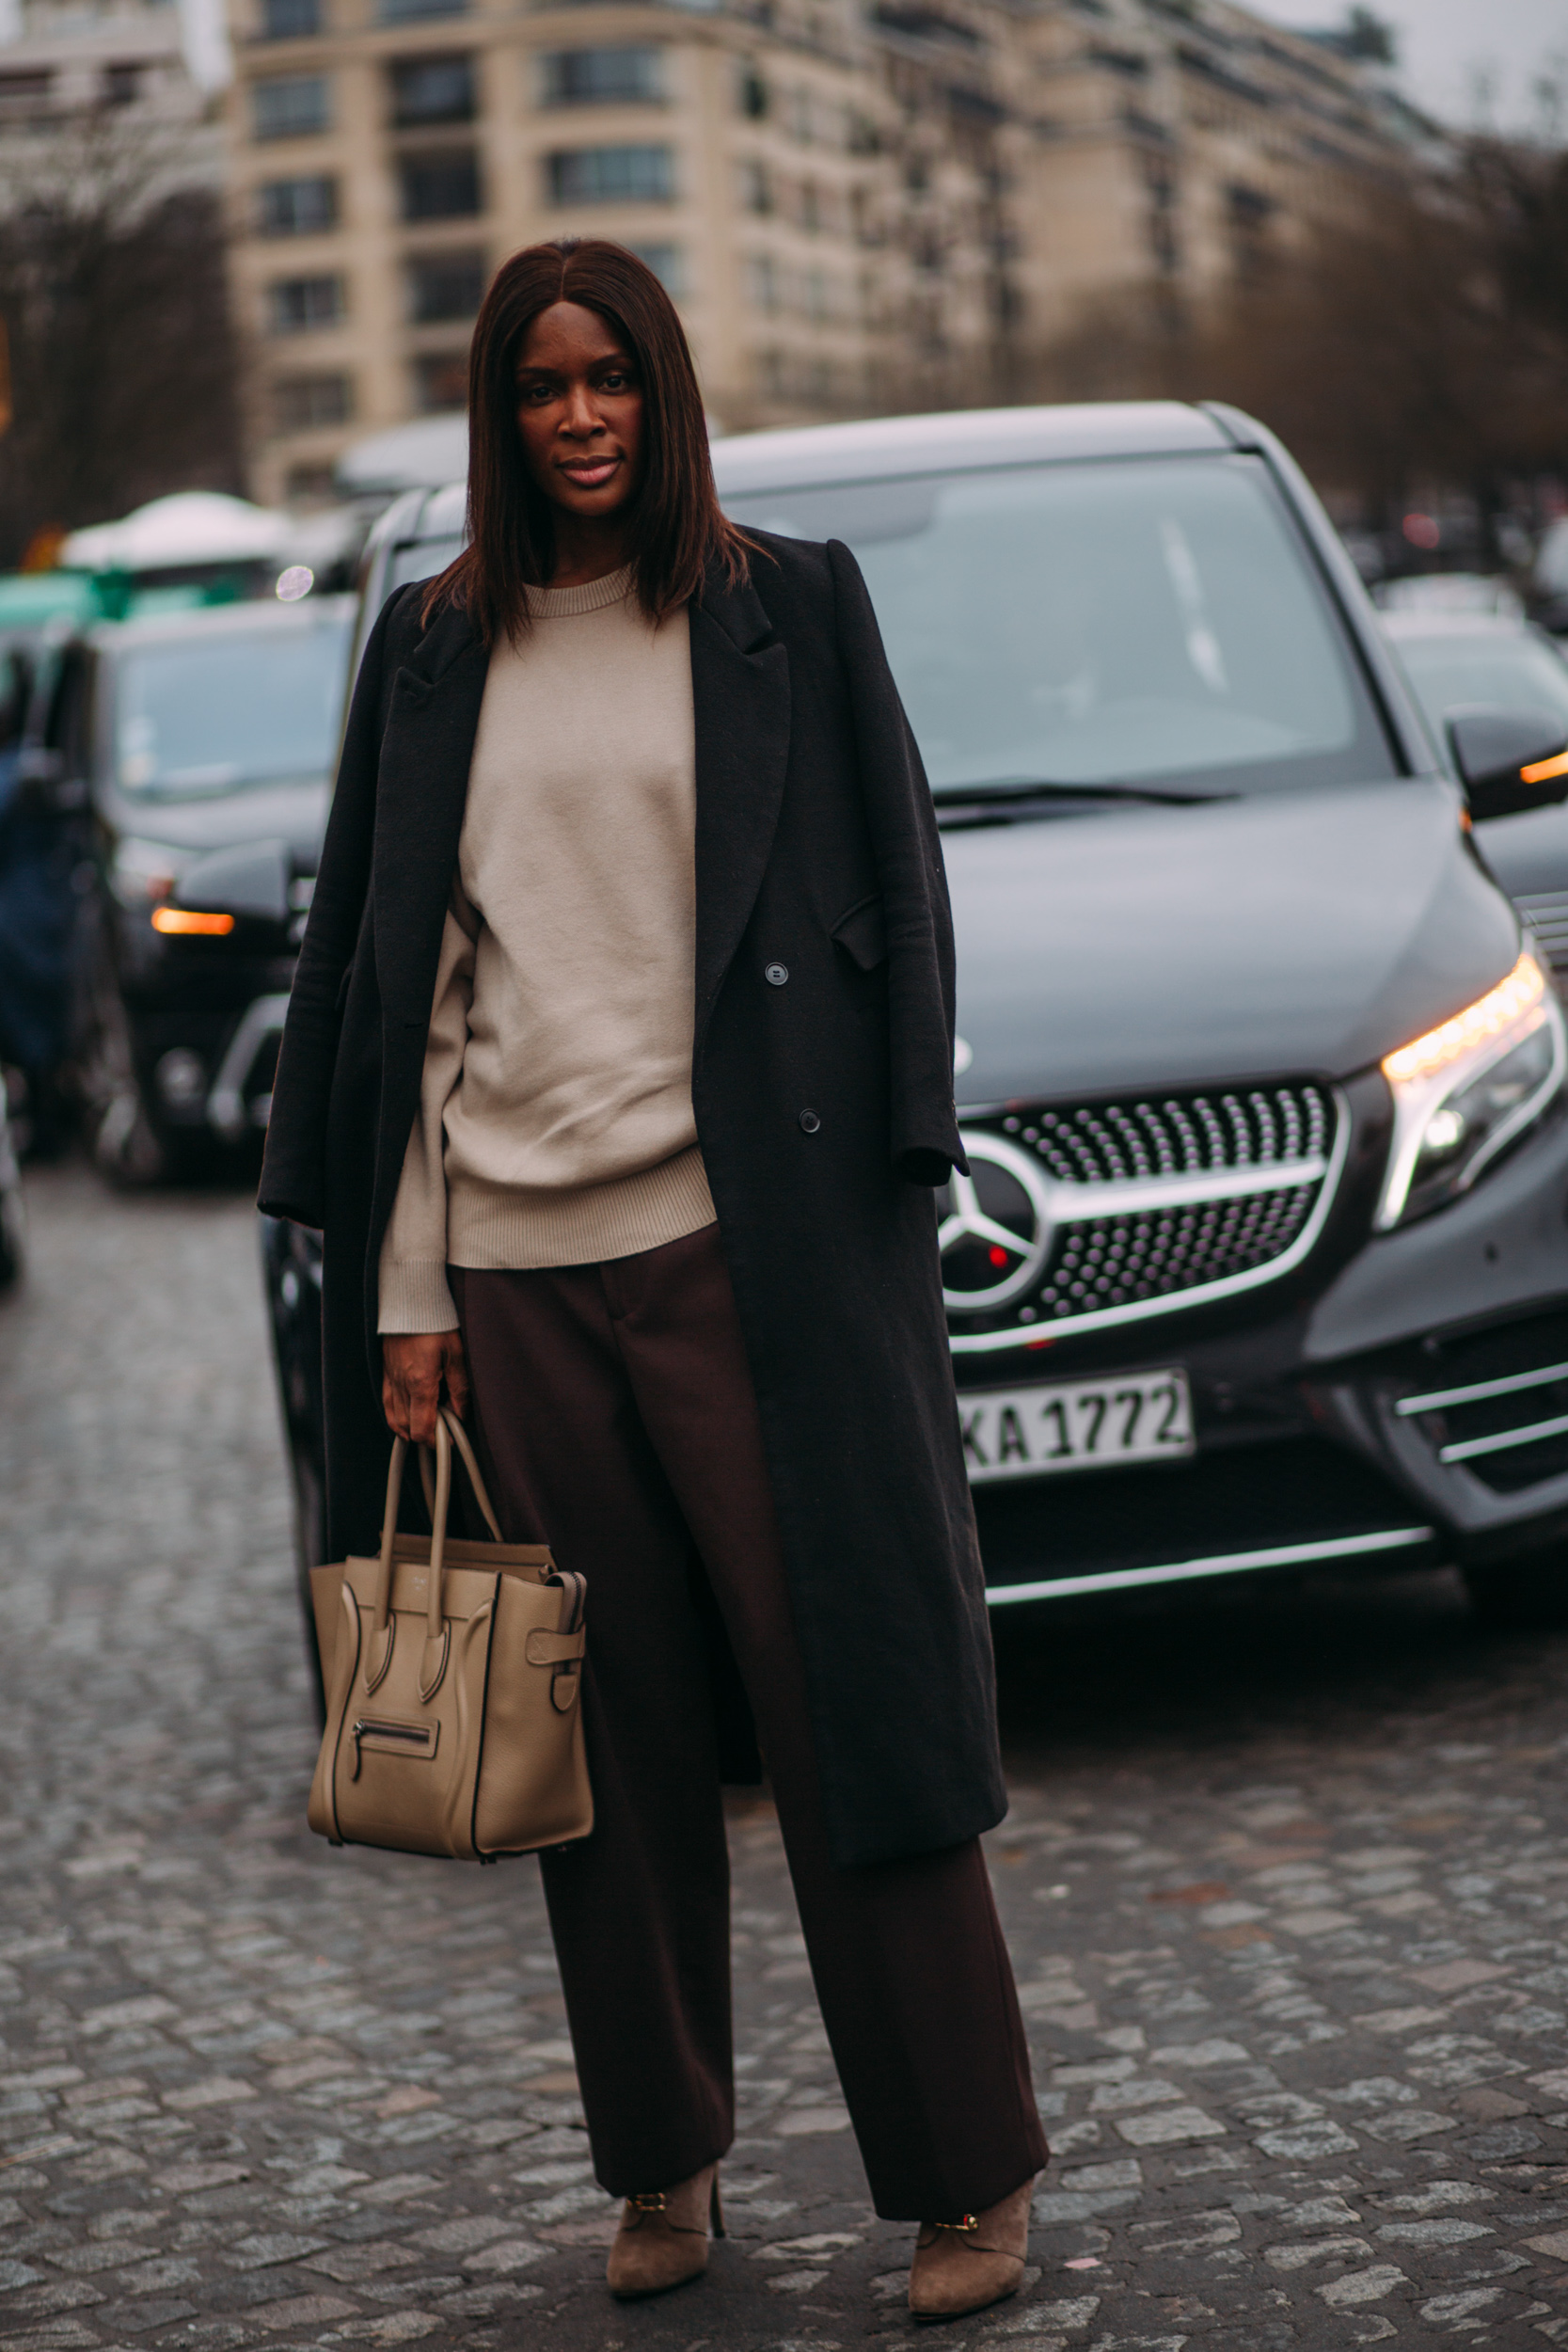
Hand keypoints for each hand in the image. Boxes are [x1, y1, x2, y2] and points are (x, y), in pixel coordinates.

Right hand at [382, 1330, 469, 1445]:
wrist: (410, 1303)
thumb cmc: (435, 1324)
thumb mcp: (456, 1353)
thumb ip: (459, 1387)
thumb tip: (462, 1413)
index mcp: (420, 1382)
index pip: (422, 1427)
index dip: (435, 1440)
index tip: (450, 1440)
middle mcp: (401, 1384)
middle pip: (407, 1427)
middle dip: (425, 1436)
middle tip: (443, 1433)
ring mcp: (390, 1379)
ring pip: (394, 1418)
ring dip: (409, 1429)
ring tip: (427, 1430)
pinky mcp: (385, 1372)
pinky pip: (386, 1402)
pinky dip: (395, 1416)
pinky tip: (406, 1417)